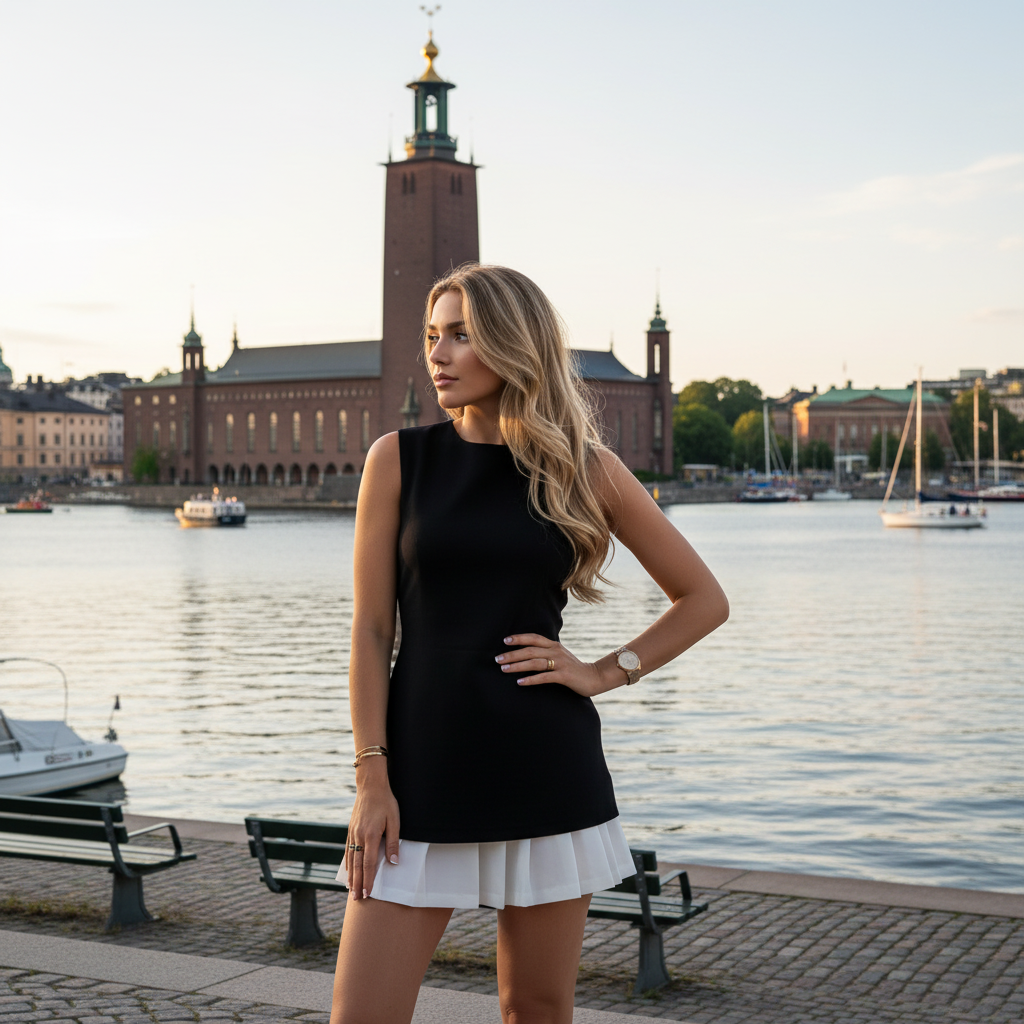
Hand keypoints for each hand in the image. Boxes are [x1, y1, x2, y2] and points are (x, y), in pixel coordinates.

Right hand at [345, 760, 399, 899]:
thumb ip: (394, 842)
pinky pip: (347, 850)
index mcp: (371, 835)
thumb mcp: (395, 820)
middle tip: (356, 899)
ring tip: (350, 890)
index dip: (368, 880)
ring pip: (350, 859)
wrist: (370, 786)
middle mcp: (359, 836)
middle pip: (357, 865)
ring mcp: (353, 833)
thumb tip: (394, 862)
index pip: (368, 863)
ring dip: (351, 876)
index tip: (367, 893)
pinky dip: (347, 862)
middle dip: (357, 883)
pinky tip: (348, 870)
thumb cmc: (386, 802)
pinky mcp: (350, 829)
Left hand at [495, 633, 617, 697]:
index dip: (519, 638)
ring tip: (504, 669)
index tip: (504, 640)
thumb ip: (545, 652)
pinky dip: (531, 679)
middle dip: (512, 654)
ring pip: (535, 662)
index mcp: (554, 645)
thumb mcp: (559, 656)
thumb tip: (526, 653)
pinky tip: (520, 682)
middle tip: (497, 659)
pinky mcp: (564, 676)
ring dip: (518, 666)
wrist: (594, 677)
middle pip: (530, 650)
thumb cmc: (573, 668)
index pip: (533, 638)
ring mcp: (560, 663)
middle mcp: (556, 652)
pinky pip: (544, 677)